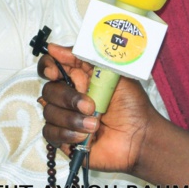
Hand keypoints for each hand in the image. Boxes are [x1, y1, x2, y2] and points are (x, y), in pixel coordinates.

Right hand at [37, 44, 162, 174]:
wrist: (140, 136)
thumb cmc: (132, 105)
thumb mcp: (113, 73)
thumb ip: (84, 58)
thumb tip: (54, 48)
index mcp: (79, 78)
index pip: (50, 66)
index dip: (47, 67)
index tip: (55, 73)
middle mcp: (69, 96)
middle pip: (48, 90)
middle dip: (67, 98)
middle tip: (90, 106)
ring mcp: (66, 117)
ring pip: (48, 112)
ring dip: (72, 119)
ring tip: (94, 125)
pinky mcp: (65, 138)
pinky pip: (51, 133)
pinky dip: (67, 134)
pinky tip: (84, 137)